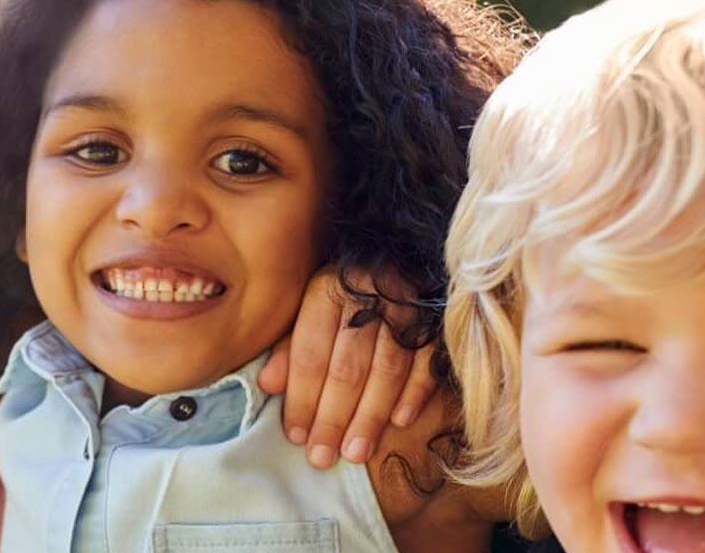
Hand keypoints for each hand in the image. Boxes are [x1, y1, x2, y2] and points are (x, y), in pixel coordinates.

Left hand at [261, 265, 436, 468]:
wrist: (403, 248)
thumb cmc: (345, 286)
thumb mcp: (308, 303)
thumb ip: (290, 345)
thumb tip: (267, 385)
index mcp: (328, 291)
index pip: (311, 353)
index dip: (302, 398)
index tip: (296, 436)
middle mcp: (367, 298)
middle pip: (348, 367)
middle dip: (334, 417)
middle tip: (323, 457)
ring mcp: (407, 309)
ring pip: (387, 370)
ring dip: (370, 416)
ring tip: (355, 453)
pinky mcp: (437, 319)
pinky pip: (427, 360)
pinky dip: (415, 392)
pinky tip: (400, 422)